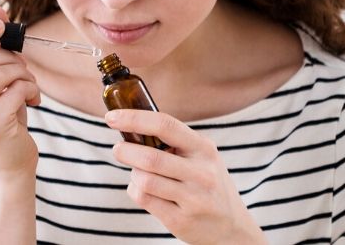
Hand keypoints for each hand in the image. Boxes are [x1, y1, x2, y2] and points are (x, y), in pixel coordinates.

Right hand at [0, 5, 39, 177]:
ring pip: (1, 74)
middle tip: (25, 71)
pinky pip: (16, 91)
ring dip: (25, 75)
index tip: (0, 25)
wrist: (10, 161)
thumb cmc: (3, 115)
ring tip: (30, 86)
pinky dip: (32, 89)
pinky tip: (34, 100)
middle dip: (13, 60)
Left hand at [105, 109, 265, 244]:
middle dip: (126, 151)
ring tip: (136, 171)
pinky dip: (135, 190)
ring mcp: (193, 198)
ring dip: (133, 174)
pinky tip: (142, 188)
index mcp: (204, 148)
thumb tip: (135, 124)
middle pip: (151, 158)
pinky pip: (145, 200)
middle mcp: (201, 172)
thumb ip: (176, 142)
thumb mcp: (202, 156)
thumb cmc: (208, 182)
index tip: (112, 118)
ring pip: (145, 181)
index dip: (136, 119)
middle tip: (118, 148)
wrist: (232, 226)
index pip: (166, 126)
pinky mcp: (181, 221)